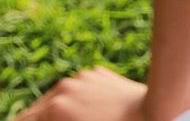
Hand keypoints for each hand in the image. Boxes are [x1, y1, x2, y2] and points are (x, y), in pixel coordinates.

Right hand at [12, 65, 149, 120]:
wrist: (152, 112)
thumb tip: (41, 118)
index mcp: (55, 108)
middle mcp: (64, 88)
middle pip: (37, 109)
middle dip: (37, 119)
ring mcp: (81, 77)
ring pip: (59, 96)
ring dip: (56, 110)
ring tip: (64, 118)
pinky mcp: (96, 73)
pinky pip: (79, 88)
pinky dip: (76, 99)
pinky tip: (87, 113)